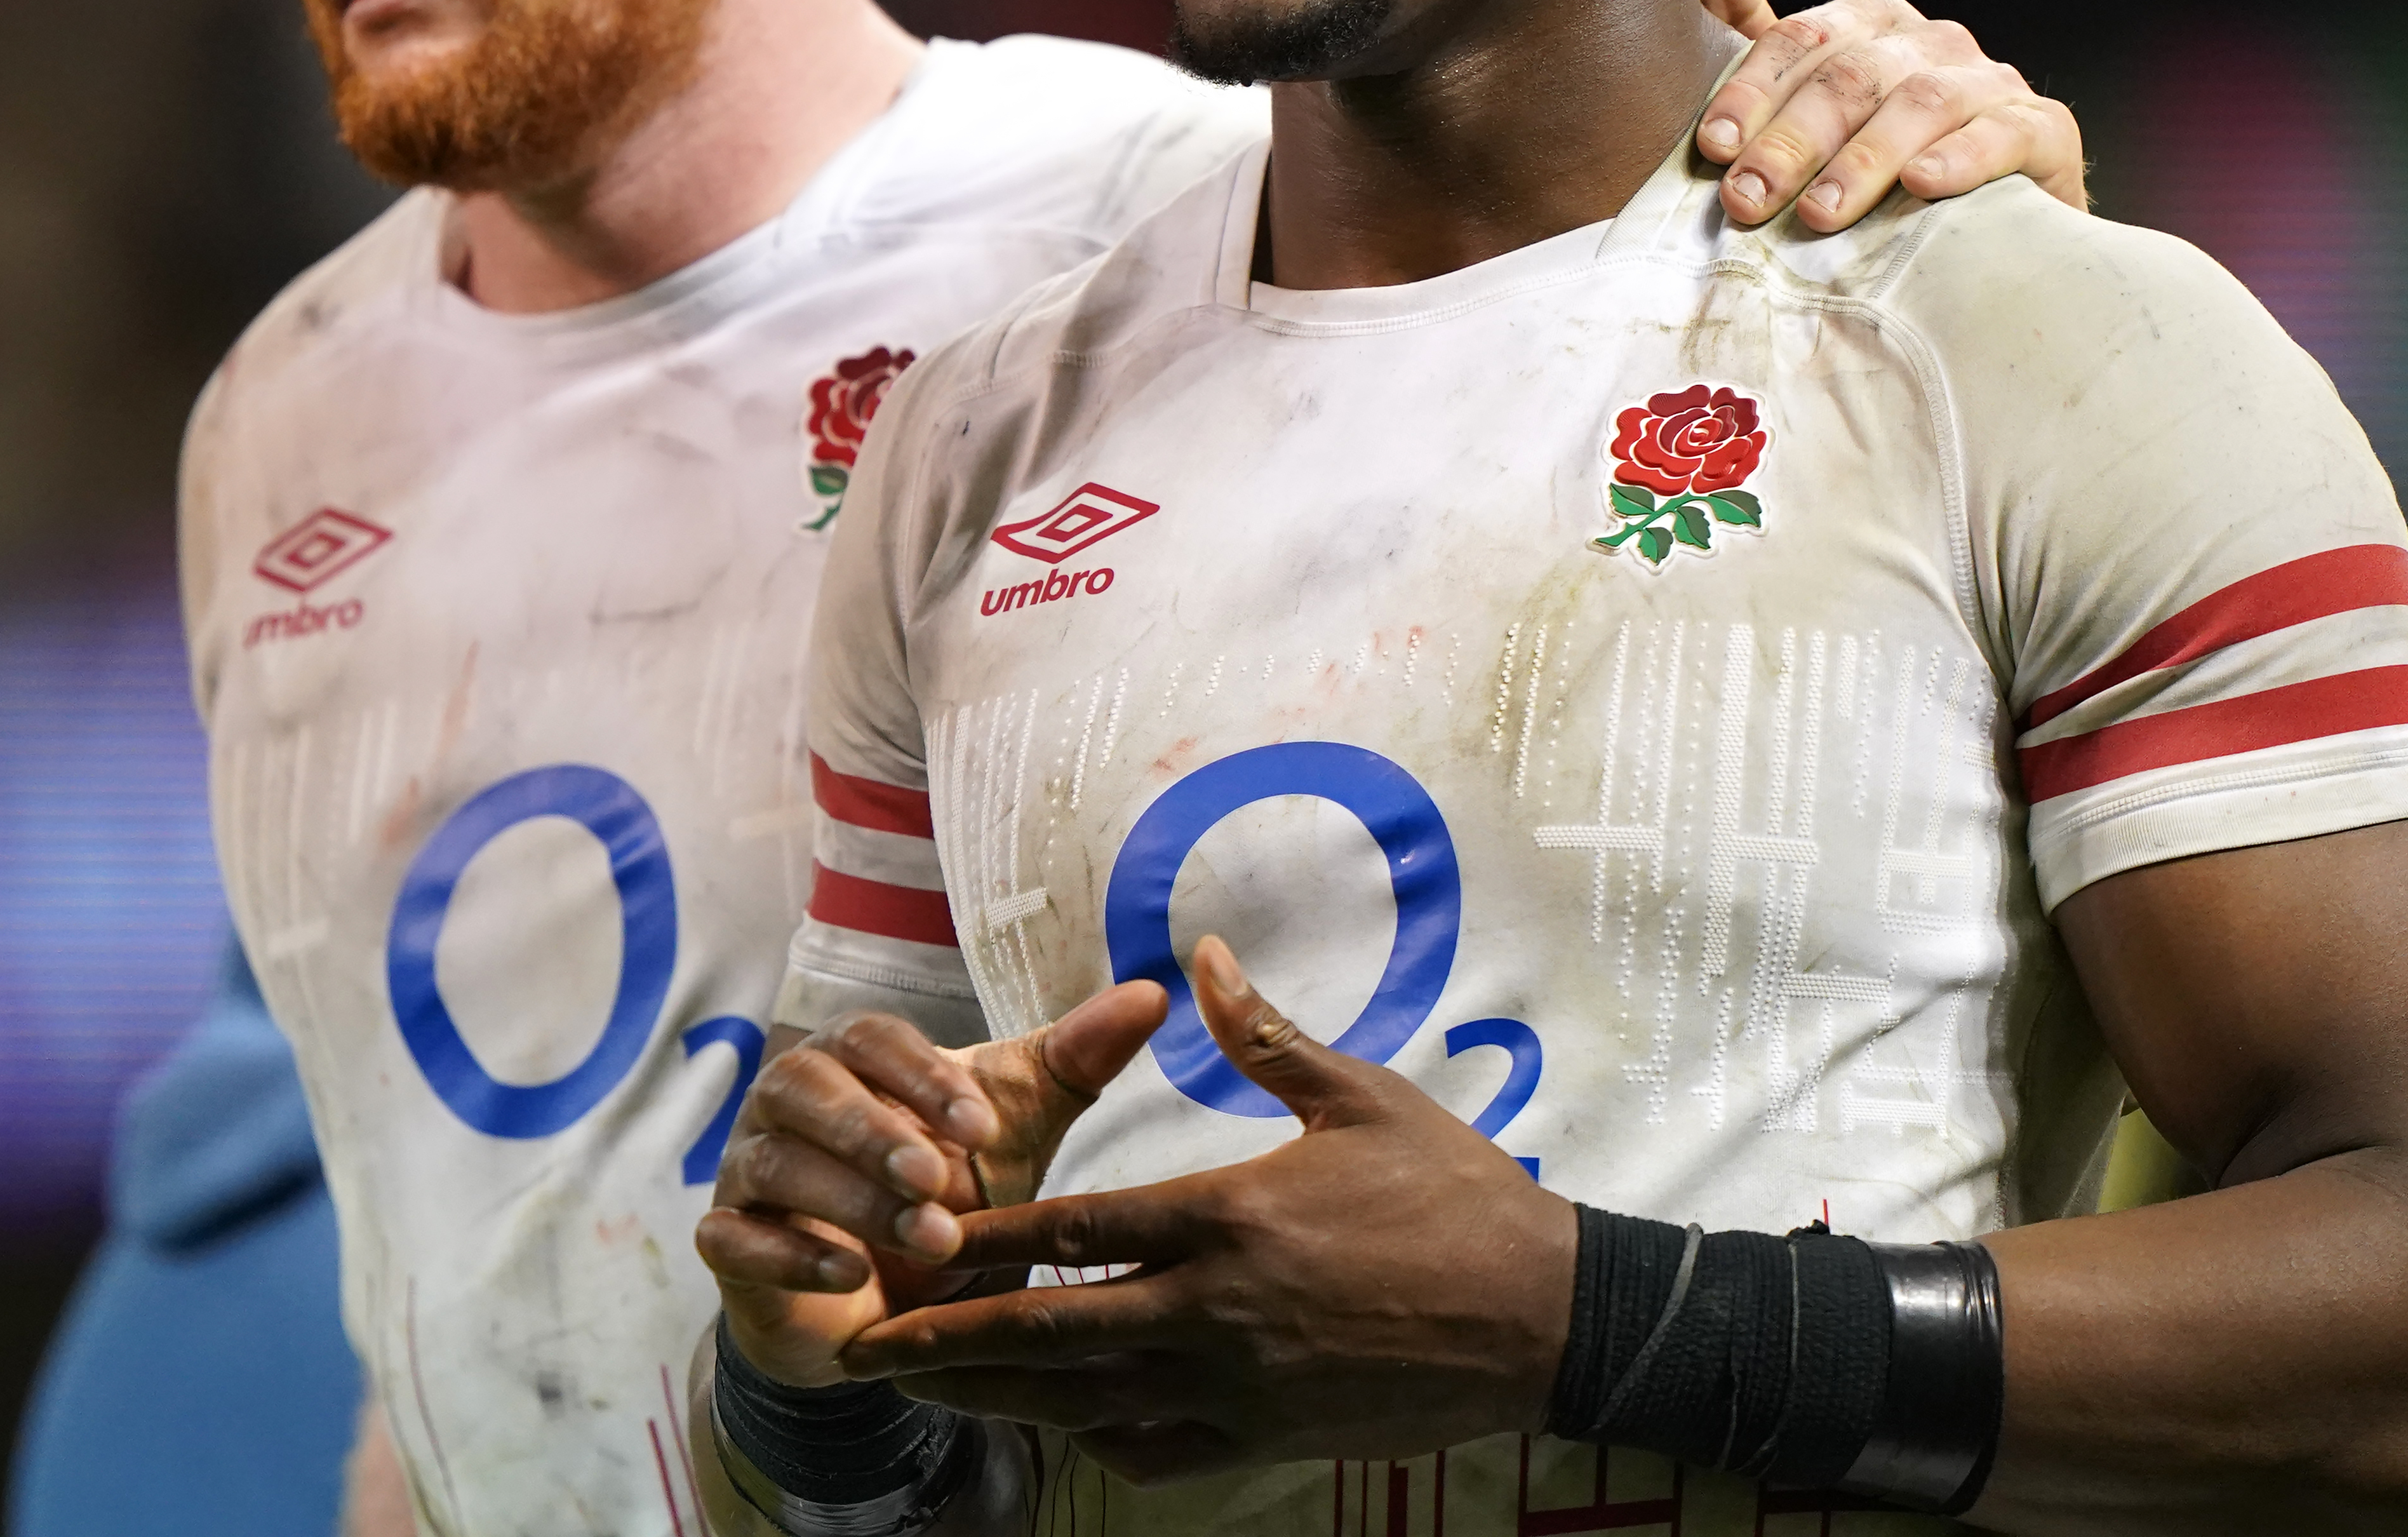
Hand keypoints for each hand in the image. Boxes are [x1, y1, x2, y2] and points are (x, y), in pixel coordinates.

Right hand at [696, 985, 1165, 1386]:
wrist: (891, 1299)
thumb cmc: (952, 1190)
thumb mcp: (1017, 1127)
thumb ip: (1075, 1062)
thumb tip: (1151, 993)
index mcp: (852, 1056)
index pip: (872, 1039)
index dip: (922, 1075)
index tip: (983, 1124)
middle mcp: (789, 1098)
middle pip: (809, 1088)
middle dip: (875, 1133)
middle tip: (940, 1182)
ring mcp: (749, 1168)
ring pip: (776, 1162)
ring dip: (849, 1199)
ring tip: (927, 1238)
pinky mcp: (728, 1240)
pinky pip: (735, 1237)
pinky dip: (790, 1255)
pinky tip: (851, 1274)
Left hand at [837, 937, 1577, 1484]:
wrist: (1541, 1316)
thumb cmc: (1455, 1193)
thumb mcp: (1361, 1096)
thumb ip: (1263, 1034)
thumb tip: (1199, 955)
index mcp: (1226, 1216)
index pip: (1069, 1230)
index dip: (978, 1235)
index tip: (909, 1231)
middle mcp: (1214, 1311)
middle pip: (1046, 1331)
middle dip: (946, 1339)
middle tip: (866, 1340)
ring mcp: (1236, 1388)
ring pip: (1083, 1400)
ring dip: (993, 1395)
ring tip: (920, 1389)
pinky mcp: (1267, 1441)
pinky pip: (1152, 1452)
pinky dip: (1089, 1439)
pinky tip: (1048, 1425)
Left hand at [1686, 0, 2086, 231]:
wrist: (1997, 230)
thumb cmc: (1881, 171)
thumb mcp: (1808, 115)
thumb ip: (1751, 46)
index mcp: (1870, 25)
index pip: (1800, 39)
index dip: (1752, 91)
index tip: (1712, 147)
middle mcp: (1932, 41)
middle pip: (1851, 75)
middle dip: (1792, 140)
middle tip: (1749, 199)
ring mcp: (1992, 83)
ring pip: (1921, 103)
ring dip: (1864, 159)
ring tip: (1819, 214)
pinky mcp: (2043, 131)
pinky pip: (2003, 134)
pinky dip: (1960, 158)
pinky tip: (1921, 185)